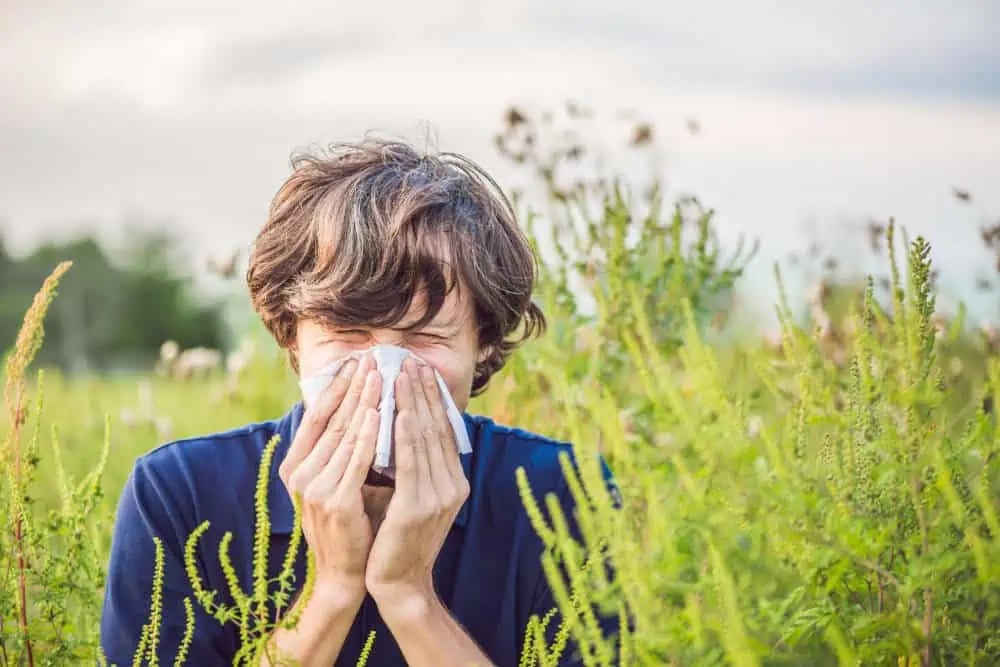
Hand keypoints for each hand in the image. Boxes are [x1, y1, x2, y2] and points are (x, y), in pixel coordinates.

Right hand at [279, 353, 382, 603]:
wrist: (344, 574)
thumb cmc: (347, 525)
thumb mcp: (336, 481)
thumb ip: (341, 451)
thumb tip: (360, 410)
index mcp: (296, 466)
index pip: (317, 416)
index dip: (336, 387)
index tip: (355, 361)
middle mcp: (299, 474)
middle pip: (332, 419)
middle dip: (354, 386)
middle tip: (372, 357)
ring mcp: (315, 488)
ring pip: (345, 434)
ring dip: (365, 401)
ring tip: (381, 375)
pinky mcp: (336, 502)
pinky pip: (357, 460)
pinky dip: (370, 434)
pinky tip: (382, 412)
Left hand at [365, 357, 469, 609]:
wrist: (398, 584)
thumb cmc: (397, 538)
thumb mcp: (411, 495)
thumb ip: (413, 465)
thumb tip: (403, 425)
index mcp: (453, 481)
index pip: (443, 431)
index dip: (432, 398)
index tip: (420, 369)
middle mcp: (452, 485)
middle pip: (437, 429)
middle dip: (424, 392)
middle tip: (412, 360)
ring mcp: (438, 497)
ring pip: (425, 440)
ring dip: (414, 404)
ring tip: (403, 375)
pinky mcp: (417, 508)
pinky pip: (411, 464)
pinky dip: (406, 436)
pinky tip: (401, 413)